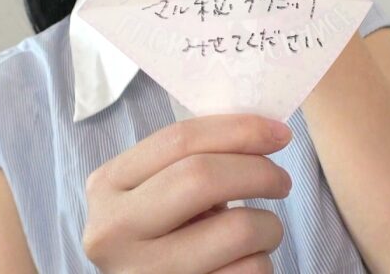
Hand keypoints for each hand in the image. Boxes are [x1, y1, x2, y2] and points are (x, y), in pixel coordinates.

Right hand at [82, 113, 292, 272]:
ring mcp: (143, 273)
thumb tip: (263, 134)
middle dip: (258, 171)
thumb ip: (191, 159)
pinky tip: (245, 259)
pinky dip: (260, 260)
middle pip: (202, 177)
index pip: (179, 139)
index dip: (237, 130)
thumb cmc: (162, 225)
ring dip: (269, 225)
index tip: (278, 133)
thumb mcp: (159, 185)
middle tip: (280, 179)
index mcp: (108, 183)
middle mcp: (113, 229)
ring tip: (264, 228)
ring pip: (236, 230)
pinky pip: (247, 272)